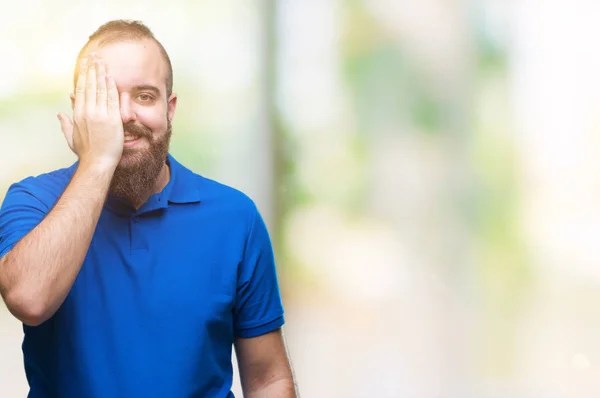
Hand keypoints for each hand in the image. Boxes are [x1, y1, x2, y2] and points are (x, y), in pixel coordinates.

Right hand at [57, 53, 123, 167]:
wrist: (97, 163)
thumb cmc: (85, 153)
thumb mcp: (71, 137)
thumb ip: (65, 124)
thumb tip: (60, 114)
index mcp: (77, 114)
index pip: (80, 89)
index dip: (83, 75)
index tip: (84, 64)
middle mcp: (88, 111)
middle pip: (90, 85)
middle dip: (92, 69)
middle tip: (94, 56)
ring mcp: (100, 114)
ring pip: (100, 89)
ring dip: (101, 73)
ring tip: (102, 61)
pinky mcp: (112, 119)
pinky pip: (112, 99)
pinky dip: (111, 86)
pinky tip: (111, 76)